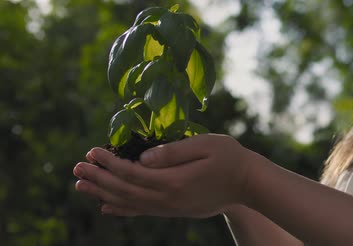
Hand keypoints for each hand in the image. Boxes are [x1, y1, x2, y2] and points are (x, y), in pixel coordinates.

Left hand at [73, 134, 257, 217]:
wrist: (249, 184)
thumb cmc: (230, 158)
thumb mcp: (205, 145)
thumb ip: (173, 151)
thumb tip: (142, 157)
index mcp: (175, 181)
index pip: (132, 173)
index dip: (109, 163)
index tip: (91, 151)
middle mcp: (169, 199)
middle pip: (125, 190)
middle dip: (99, 178)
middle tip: (76, 168)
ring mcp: (172, 208)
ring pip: (130, 203)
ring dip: (103, 193)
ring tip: (82, 186)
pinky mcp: (176, 210)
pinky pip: (143, 211)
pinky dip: (122, 208)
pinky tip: (107, 206)